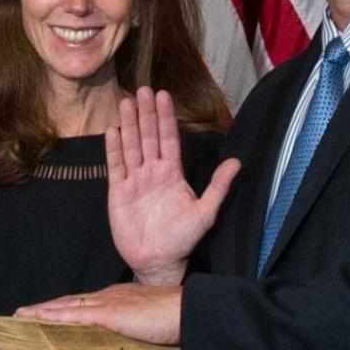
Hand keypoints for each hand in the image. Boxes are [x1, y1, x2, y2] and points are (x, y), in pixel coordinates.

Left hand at [16, 283, 181, 345]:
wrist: (192, 313)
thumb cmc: (178, 322)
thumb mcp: (147, 330)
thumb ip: (132, 337)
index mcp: (117, 300)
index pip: (82, 305)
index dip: (60, 310)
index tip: (43, 315)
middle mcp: (108, 297)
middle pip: (68, 303)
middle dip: (44, 310)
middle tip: (21, 315)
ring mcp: (107, 303)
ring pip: (65, 307)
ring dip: (41, 312)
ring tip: (20, 317)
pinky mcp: (109, 312)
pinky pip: (74, 314)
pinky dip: (53, 317)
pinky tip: (38, 320)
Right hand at [107, 87, 239, 284]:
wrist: (158, 260)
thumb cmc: (183, 238)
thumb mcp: (205, 212)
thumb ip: (218, 187)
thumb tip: (237, 163)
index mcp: (172, 173)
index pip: (168, 139)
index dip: (165, 117)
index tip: (162, 95)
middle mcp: (152, 172)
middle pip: (147, 137)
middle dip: (145, 113)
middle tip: (142, 89)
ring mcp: (134, 180)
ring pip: (130, 146)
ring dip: (128, 125)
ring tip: (125, 102)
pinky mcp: (118, 192)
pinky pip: (116, 166)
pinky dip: (113, 149)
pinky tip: (112, 131)